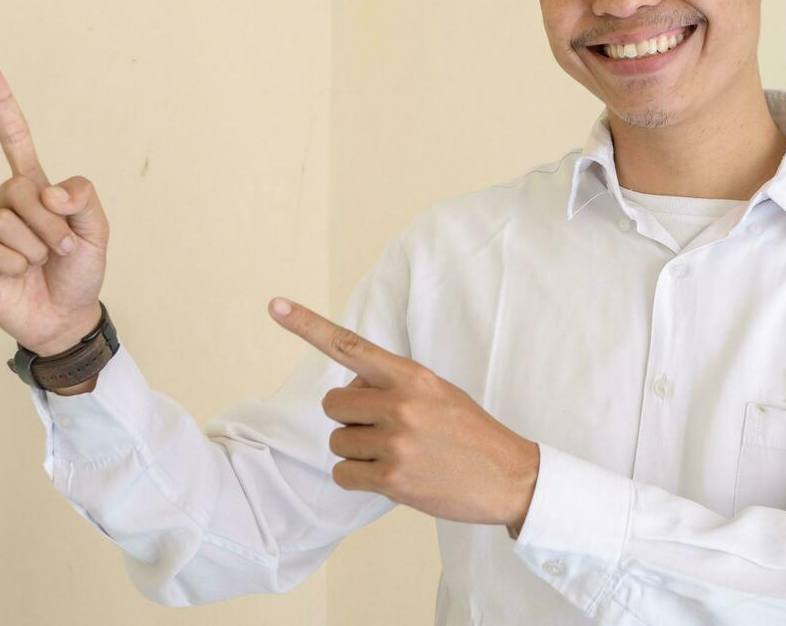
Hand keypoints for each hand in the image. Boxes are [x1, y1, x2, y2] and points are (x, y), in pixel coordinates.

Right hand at [0, 62, 110, 355]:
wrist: (66, 317)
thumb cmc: (80, 272)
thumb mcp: (98, 232)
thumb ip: (83, 200)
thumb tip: (49, 192)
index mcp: (36, 188)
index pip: (13, 138)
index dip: (1, 104)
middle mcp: (7, 202)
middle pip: (15, 186)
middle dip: (48, 222)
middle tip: (63, 248)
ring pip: (2, 217)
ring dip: (33, 246)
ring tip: (41, 263)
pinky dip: (10, 262)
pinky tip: (17, 274)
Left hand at [267, 296, 539, 528]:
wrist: (510, 477)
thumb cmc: (468, 432)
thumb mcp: (437, 391)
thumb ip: (392, 384)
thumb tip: (348, 390)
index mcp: (411, 375)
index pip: (350, 345)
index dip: (308, 325)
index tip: (275, 306)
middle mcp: (400, 404)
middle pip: (333, 404)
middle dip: (348, 417)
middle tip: (382, 428)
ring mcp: (396, 443)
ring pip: (338, 441)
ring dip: (356, 450)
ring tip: (396, 453)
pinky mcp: (393, 480)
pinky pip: (343, 475)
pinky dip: (357, 478)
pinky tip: (389, 476)